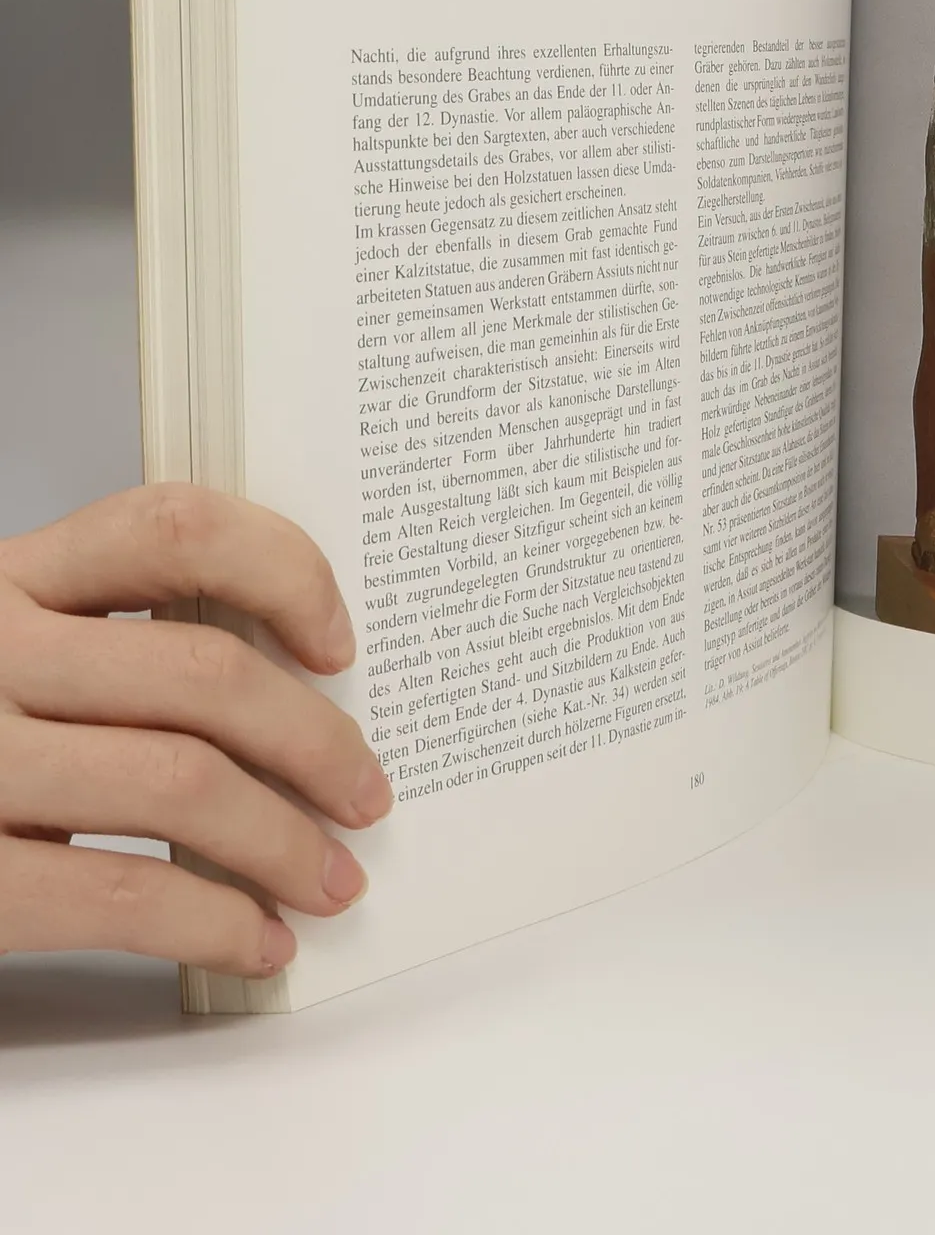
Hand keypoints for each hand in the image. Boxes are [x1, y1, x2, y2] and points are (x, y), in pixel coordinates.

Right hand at [0, 486, 390, 978]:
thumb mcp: (11, 654)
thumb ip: (118, 644)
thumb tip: (299, 689)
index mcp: (8, 581)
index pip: (173, 528)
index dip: (282, 573)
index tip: (336, 645)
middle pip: (203, 673)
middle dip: (316, 744)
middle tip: (365, 795)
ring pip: (182, 784)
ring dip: (285, 844)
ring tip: (330, 881)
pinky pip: (124, 896)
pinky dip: (215, 924)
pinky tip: (257, 941)